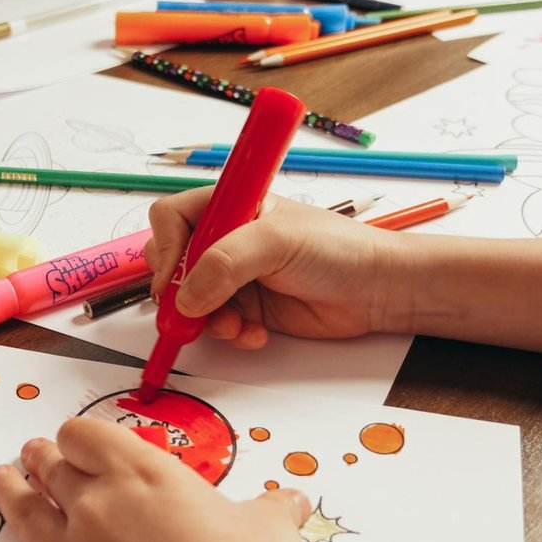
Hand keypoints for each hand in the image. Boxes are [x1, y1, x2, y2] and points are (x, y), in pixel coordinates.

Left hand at [0, 418, 423, 541]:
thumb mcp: (270, 530)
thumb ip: (270, 509)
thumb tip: (291, 500)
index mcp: (143, 473)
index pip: (85, 434)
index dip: (82, 441)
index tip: (88, 449)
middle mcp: (96, 507)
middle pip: (52, 466)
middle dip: (46, 460)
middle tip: (44, 461)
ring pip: (21, 511)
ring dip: (8, 490)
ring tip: (1, 480)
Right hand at [146, 189, 408, 346]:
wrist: (376, 291)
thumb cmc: (337, 249)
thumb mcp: (277, 242)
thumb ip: (225, 263)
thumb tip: (186, 297)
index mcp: (230, 206)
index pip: (171, 218)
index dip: (165, 247)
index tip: (173, 278)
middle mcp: (226, 239)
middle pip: (172, 263)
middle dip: (179, 292)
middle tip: (193, 311)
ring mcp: (234, 276)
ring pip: (190, 302)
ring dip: (206, 320)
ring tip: (235, 325)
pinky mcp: (247, 308)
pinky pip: (216, 326)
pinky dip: (229, 334)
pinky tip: (255, 333)